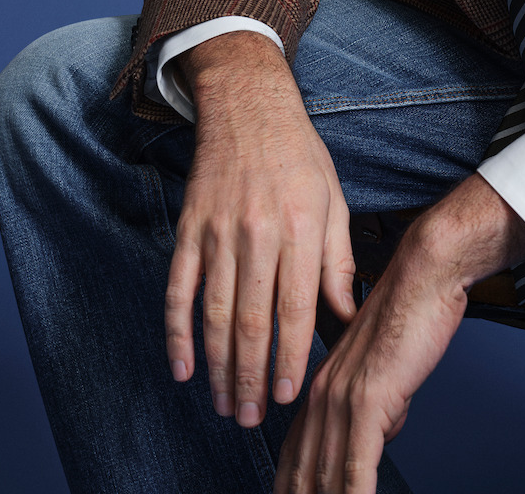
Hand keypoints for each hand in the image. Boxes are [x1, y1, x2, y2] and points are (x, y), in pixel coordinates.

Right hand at [164, 31, 356, 427]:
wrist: (248, 105)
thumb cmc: (299, 156)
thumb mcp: (334, 200)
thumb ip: (338, 262)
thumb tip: (347, 317)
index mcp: (302, 226)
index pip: (296, 307)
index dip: (290, 357)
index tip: (286, 397)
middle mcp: (258, 231)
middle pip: (252, 320)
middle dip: (250, 377)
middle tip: (249, 418)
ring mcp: (218, 231)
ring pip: (215, 313)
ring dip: (217, 366)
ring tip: (224, 404)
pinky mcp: (189, 229)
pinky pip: (178, 290)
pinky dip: (177, 333)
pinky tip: (183, 367)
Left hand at [274, 172, 524, 493]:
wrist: (424, 274)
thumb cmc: (412, 311)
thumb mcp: (386, 367)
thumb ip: (378, 402)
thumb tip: (382, 433)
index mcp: (324, 384)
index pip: (294, 452)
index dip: (289, 484)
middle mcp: (325, 394)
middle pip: (302, 469)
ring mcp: (344, 398)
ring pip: (326, 474)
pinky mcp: (369, 400)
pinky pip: (356, 464)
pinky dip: (354, 493)